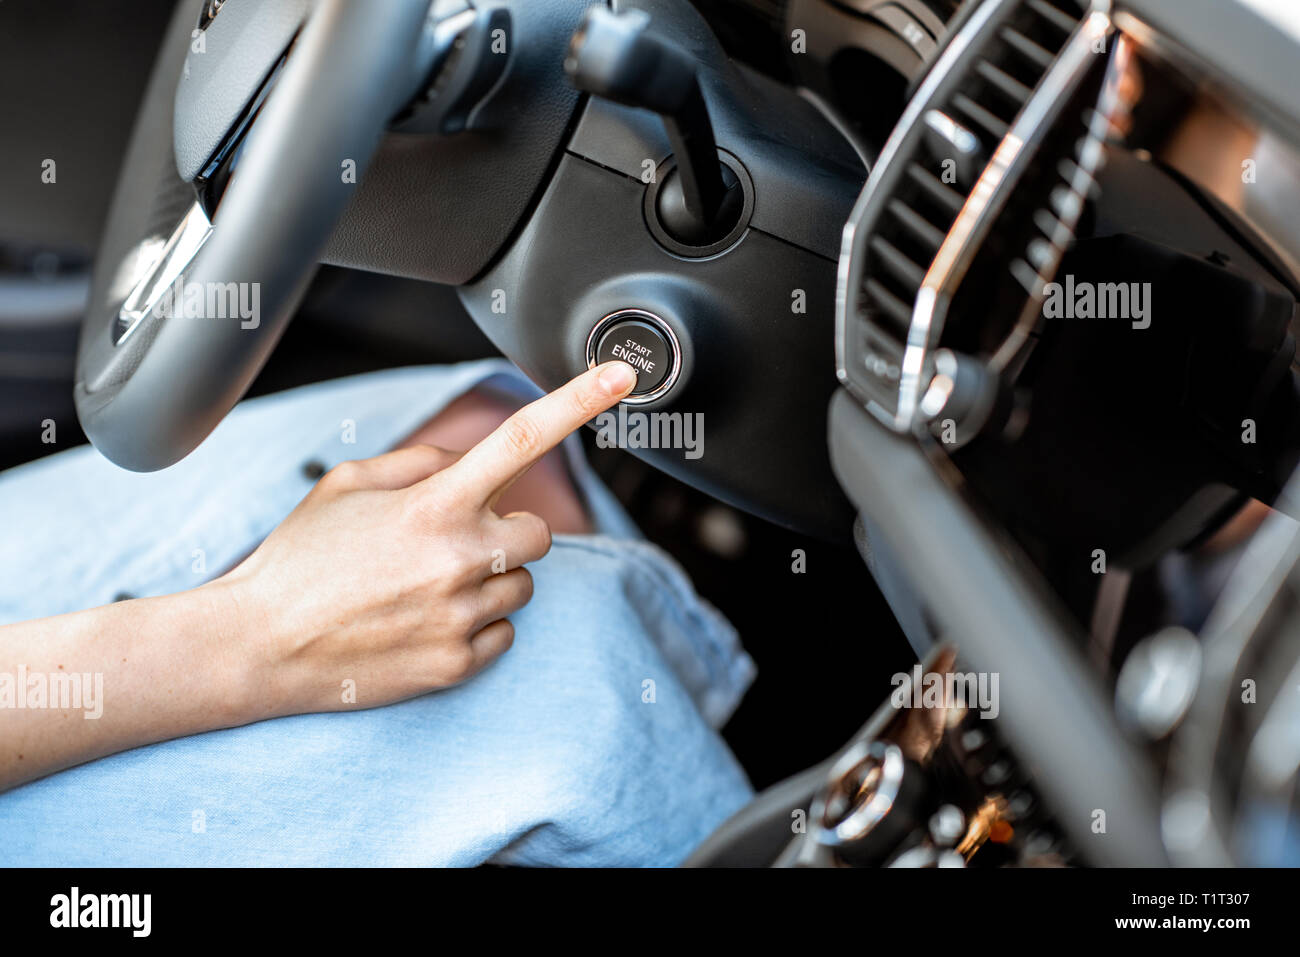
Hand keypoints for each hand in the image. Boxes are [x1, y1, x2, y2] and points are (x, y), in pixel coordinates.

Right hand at [221, 361, 637, 717]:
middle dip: (507, 532)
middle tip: (451, 542)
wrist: (258, 646)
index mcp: (435, 504)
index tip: (619, 378)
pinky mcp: (459, 664)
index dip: (577, 402)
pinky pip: (504, 634)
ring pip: (521, 586)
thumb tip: (471, 463)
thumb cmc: (301, 557)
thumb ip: (422, 463)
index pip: (521, 438)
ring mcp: (463, 616)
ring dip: (488, 580)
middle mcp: (460, 559)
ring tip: (421, 587)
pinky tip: (424, 622)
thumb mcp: (348, 484)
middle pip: (538, 534)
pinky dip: (477, 625)